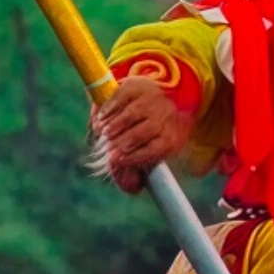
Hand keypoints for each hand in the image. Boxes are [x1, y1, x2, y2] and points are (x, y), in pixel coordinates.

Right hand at [90, 77, 192, 194]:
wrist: (162, 94)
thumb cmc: (151, 131)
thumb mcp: (149, 151)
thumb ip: (135, 172)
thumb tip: (132, 188)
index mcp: (171, 136)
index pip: (154, 150)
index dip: (132, 157)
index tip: (114, 161)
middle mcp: (165, 116)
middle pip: (142, 132)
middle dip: (121, 143)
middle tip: (107, 151)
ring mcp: (152, 99)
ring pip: (130, 115)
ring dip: (113, 127)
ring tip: (104, 135)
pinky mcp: (137, 85)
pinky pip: (119, 99)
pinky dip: (108, 111)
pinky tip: (102, 121)